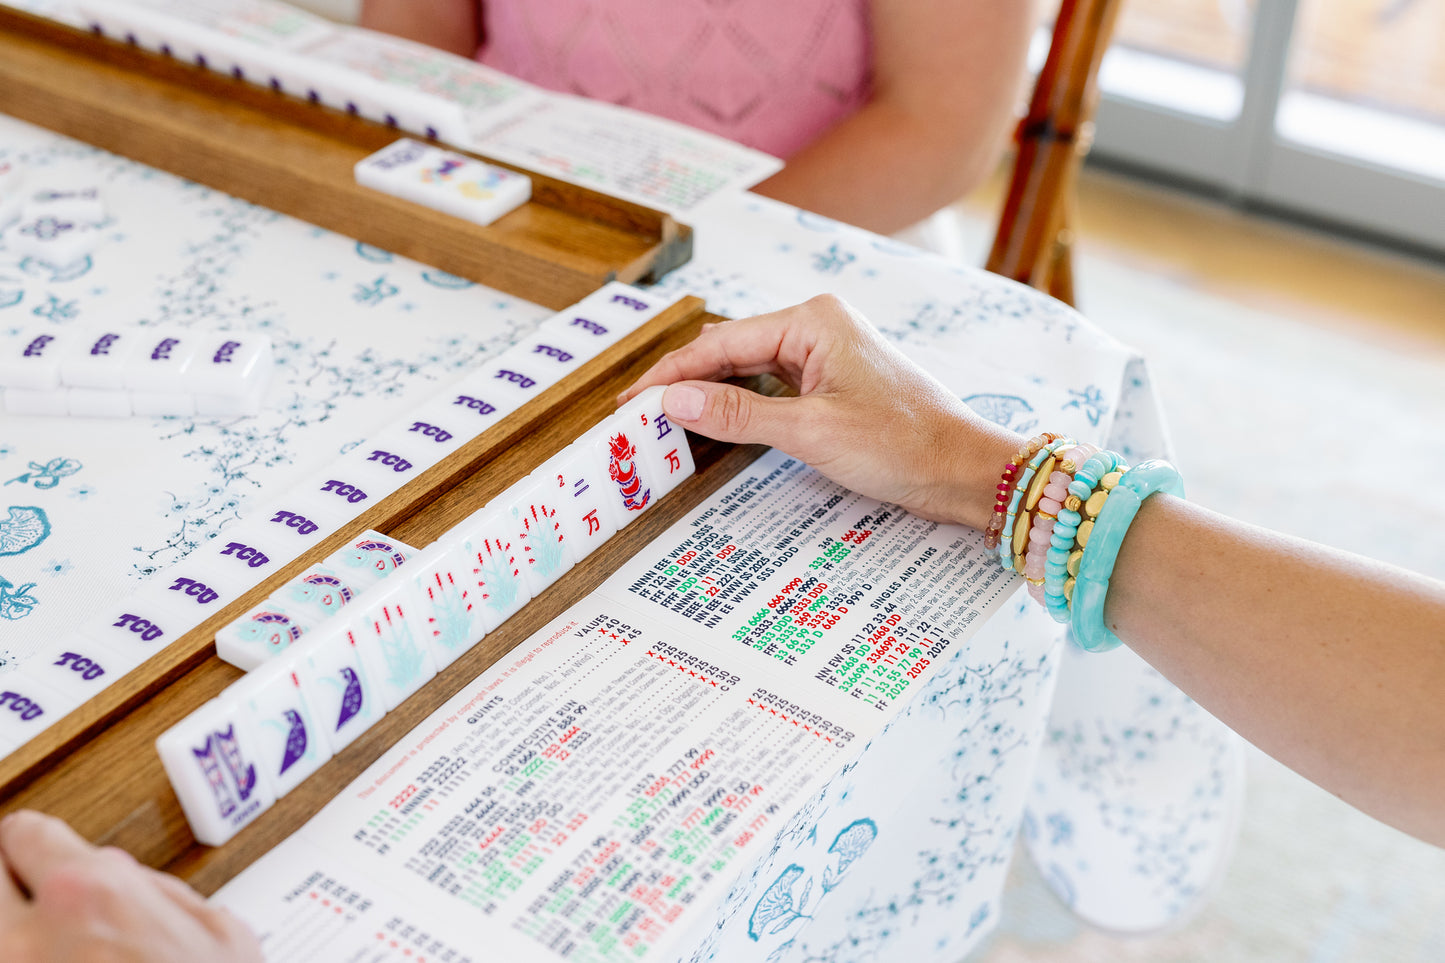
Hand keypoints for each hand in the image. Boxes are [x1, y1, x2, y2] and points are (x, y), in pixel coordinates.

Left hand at [0, 810, 262, 962]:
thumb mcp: (218, 931)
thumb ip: (160, 893)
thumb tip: (125, 878)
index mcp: (88, 893)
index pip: (24, 833)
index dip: (37, 839)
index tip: (37, 848)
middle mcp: (27, 940)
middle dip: (14, 875)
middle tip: (36, 884)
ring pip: (0, 930)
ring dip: (21, 928)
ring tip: (55, 934)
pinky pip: (12, 961)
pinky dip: (30, 956)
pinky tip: (63, 959)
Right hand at [620, 295, 1020, 527]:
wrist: (966, 470)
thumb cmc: (904, 444)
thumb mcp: (811, 432)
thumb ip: (738, 415)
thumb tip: (674, 401)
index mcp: (812, 321)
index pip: (720, 343)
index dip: (670, 375)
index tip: (630, 401)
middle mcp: (817, 328)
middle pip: (730, 353)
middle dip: (684, 385)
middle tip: (636, 417)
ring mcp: (826, 356)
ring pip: (749, 372)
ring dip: (710, 397)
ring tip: (664, 423)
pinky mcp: (834, 386)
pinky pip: (772, 389)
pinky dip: (740, 408)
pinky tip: (714, 425)